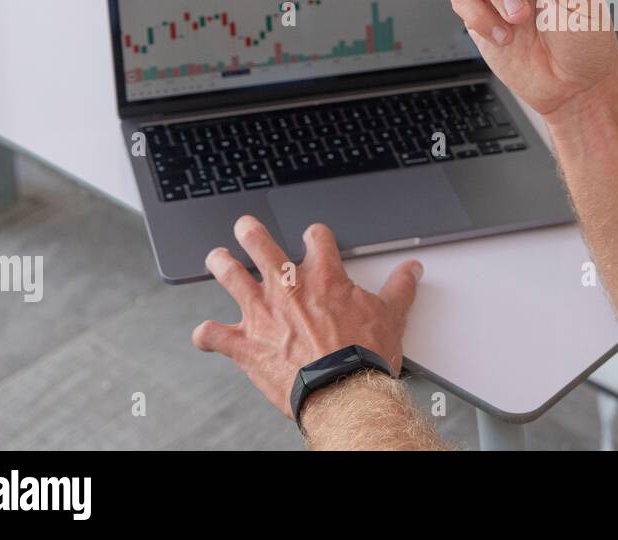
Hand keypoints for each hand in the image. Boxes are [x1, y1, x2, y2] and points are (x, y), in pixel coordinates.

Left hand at [192, 215, 421, 418]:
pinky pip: (215, 336)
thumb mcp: (392, 315)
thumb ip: (400, 288)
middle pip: (261, 245)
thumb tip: (412, 270)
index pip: (316, 238)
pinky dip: (208, 334)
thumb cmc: (364, 356)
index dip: (314, 235)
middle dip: (250, 232)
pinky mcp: (245, 344)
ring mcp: (262, 314)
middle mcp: (288, 288)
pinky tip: (205, 333)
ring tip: (216, 257)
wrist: (341, 390)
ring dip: (221, 265)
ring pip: (231, 277)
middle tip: (245, 226)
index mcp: (324, 277)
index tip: (313, 237)